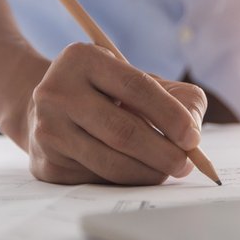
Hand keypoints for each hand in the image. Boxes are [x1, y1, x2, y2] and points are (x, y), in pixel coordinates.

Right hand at [18, 43, 205, 184]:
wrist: (48, 111)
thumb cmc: (105, 94)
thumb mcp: (135, 79)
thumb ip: (176, 97)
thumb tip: (193, 134)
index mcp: (82, 59)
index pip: (136, 87)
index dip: (170, 115)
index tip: (193, 138)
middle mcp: (57, 92)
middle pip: (123, 131)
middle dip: (163, 152)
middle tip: (186, 164)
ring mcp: (48, 129)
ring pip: (110, 162)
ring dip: (148, 172)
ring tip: (167, 170)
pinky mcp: (46, 164)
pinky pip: (97, 179)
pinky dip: (126, 180)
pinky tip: (137, 173)